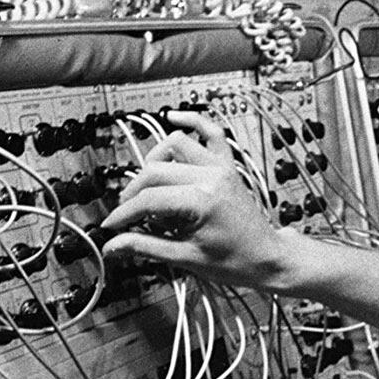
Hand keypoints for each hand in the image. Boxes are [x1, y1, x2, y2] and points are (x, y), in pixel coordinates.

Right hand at [100, 111, 293, 288]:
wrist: (266, 258)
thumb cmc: (236, 260)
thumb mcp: (185, 258)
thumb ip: (145, 247)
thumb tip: (113, 245)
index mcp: (202, 201)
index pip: (149, 199)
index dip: (124, 213)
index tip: (112, 224)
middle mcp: (212, 177)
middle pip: (156, 171)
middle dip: (134, 192)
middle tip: (127, 213)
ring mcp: (221, 168)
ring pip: (175, 146)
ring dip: (154, 161)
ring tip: (146, 184)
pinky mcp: (228, 166)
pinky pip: (212, 134)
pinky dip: (193, 122)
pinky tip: (174, 118)